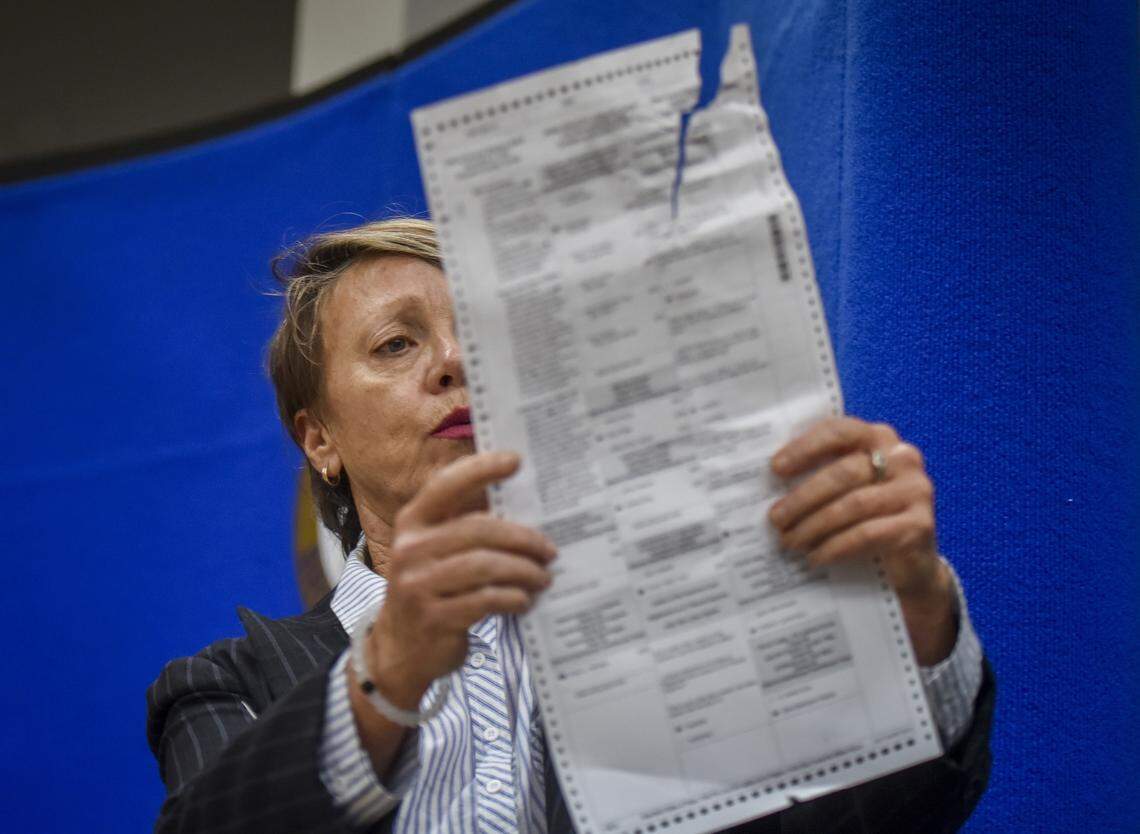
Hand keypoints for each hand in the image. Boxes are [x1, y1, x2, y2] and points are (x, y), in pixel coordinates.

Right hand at [367, 451, 556, 707]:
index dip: (481, 469)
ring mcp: (418, 585)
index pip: (446, 485)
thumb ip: (465, 528)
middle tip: (550, 550)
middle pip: (478, 530)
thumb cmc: (430, 589)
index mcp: (412, 523)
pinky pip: (484, 600)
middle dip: (522, 538)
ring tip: (543, 577)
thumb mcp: (434, 552)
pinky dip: (512, 598)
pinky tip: (524, 601)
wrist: (400, 649)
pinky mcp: (433, 618)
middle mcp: (410, 549)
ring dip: (523, 571)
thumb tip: (522, 507)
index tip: (516, 461)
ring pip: (485, 566)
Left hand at [766, 416, 955, 664]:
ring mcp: (916, 490)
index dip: (805, 448)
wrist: (909, 560)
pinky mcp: (919, 525)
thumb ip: (820, 474)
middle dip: (803, 498)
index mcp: (878, 437)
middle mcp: (902, 457)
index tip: (775, 468)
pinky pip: (867, 534)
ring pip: (853, 505)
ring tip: (789, 541)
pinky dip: (835, 546)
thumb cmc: (865, 515)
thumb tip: (765, 481)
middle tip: (775, 519)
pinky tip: (815, 557)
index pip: (839, 431)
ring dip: (814, 525)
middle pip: (843, 473)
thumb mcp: (845, 489)